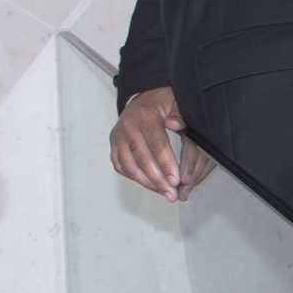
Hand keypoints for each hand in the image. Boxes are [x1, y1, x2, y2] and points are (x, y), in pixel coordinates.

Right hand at [111, 87, 214, 201]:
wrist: (142, 98)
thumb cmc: (163, 102)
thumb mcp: (175, 102)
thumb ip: (179, 114)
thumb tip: (177, 125)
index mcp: (145, 116)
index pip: (156, 144)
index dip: (166, 164)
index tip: (176, 180)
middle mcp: (127, 127)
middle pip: (142, 159)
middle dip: (158, 179)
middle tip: (171, 193)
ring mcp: (118, 137)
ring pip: (129, 166)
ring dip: (146, 182)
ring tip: (163, 193)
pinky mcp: (114, 145)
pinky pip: (121, 166)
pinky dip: (134, 177)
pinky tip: (150, 185)